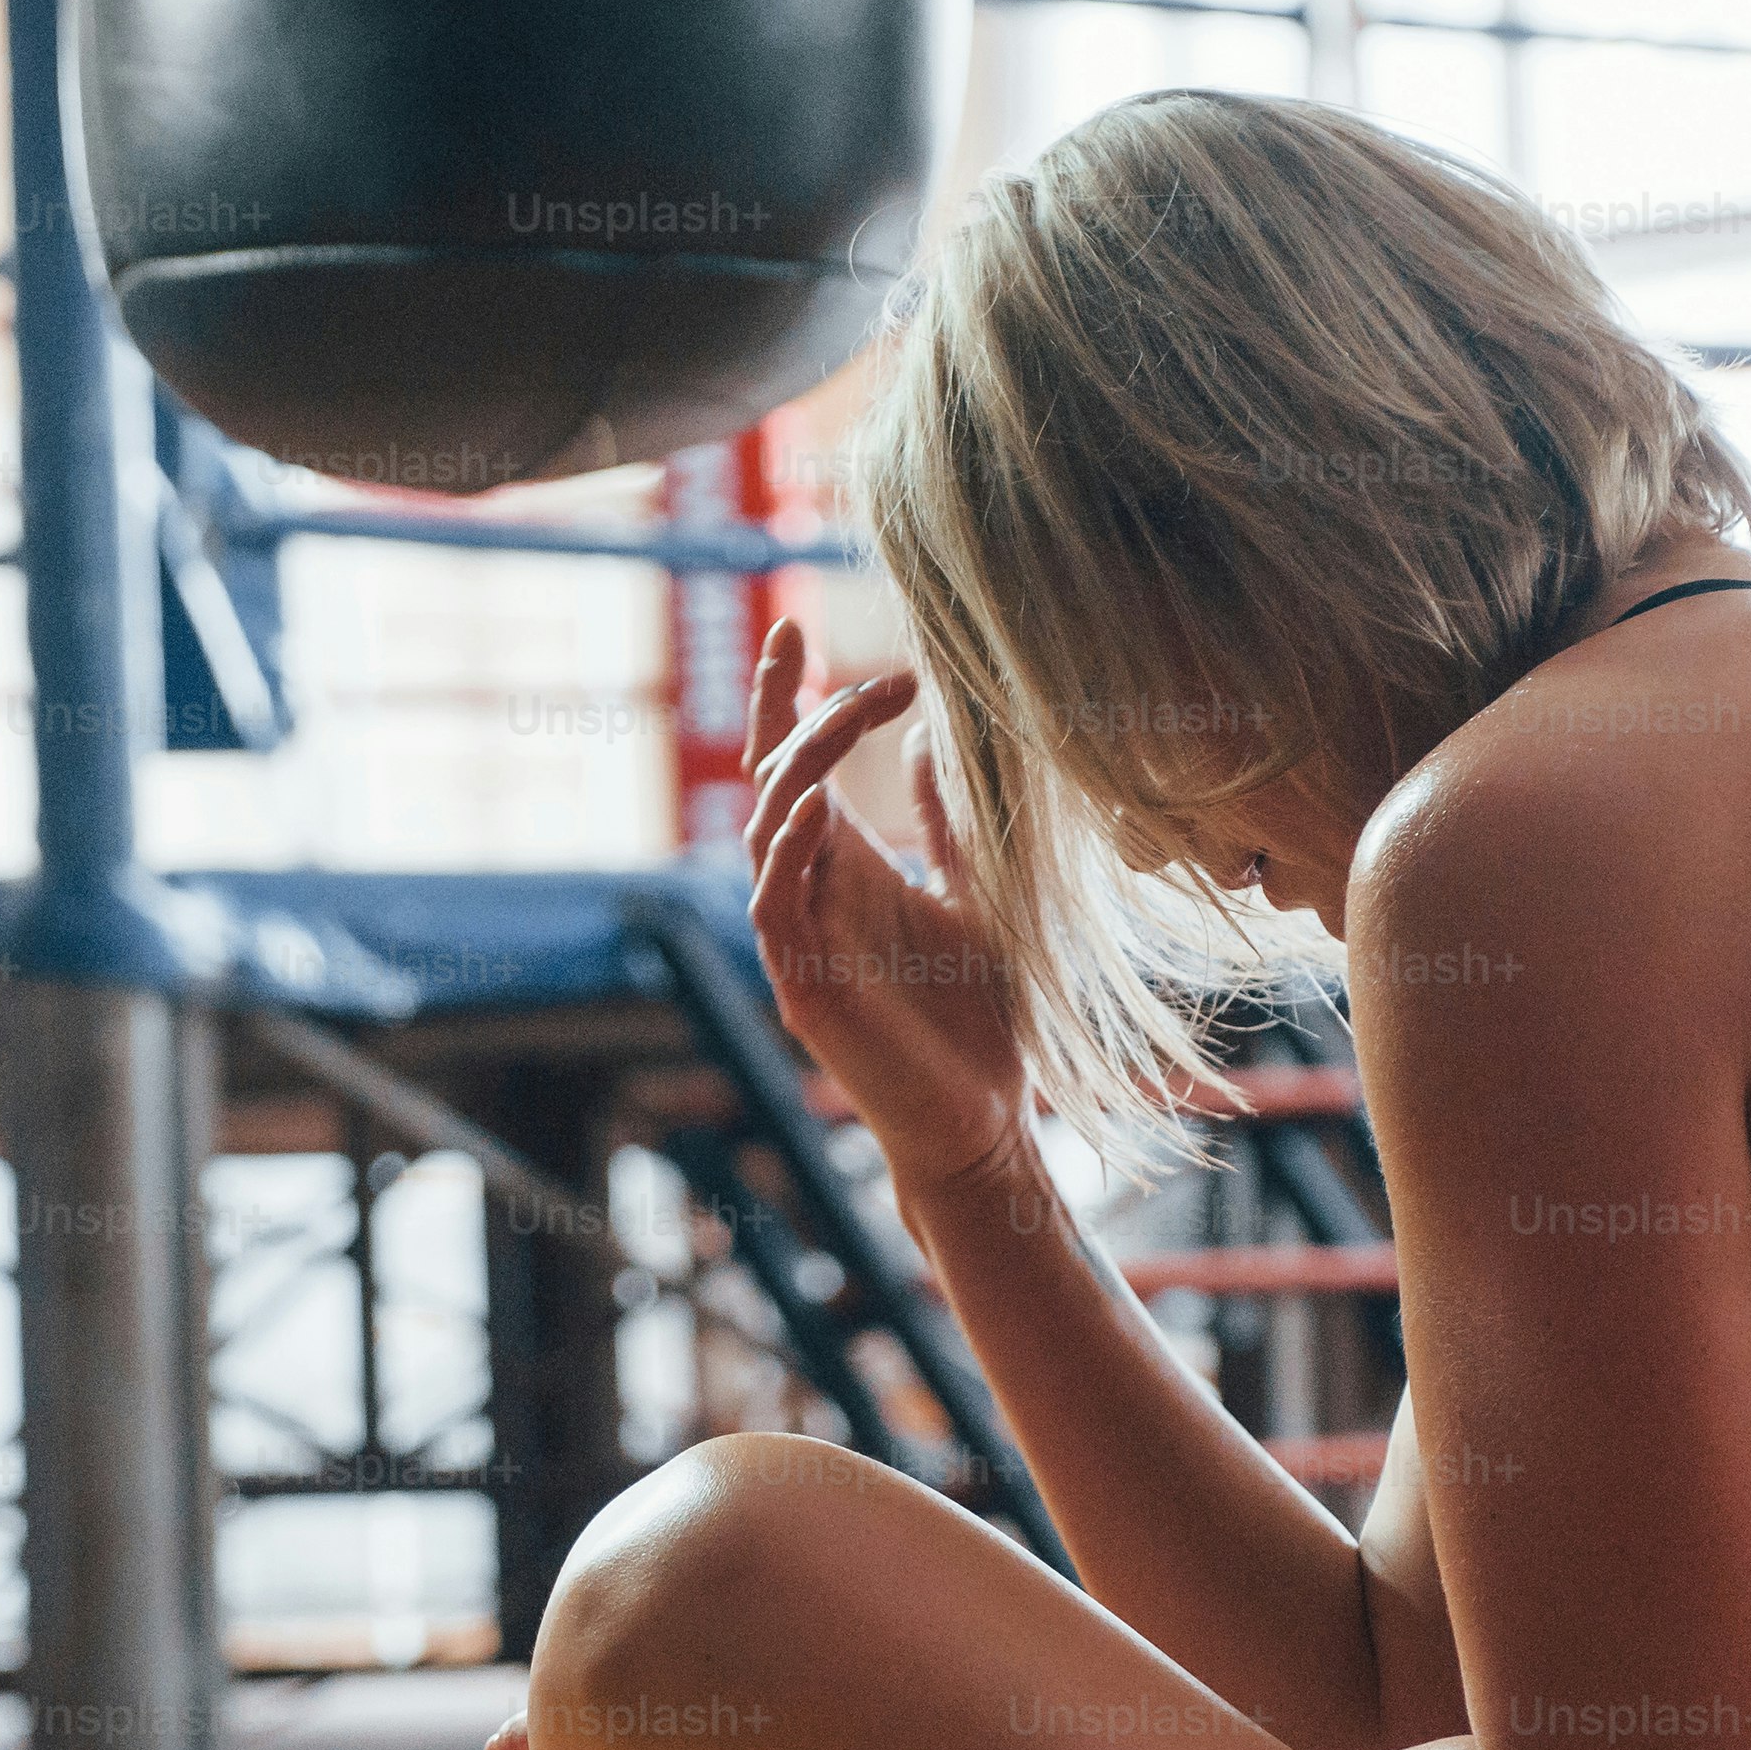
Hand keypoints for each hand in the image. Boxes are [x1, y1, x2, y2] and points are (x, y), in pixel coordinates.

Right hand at [738, 621, 1030, 1191]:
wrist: (983, 1123)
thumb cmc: (978, 1022)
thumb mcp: (977, 898)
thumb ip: (946, 828)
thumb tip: (926, 744)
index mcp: (846, 869)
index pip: (796, 766)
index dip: (787, 698)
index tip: (796, 627)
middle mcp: (811, 895)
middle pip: (772, 782)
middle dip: (788, 713)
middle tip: (827, 653)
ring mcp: (798, 941)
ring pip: (767, 833)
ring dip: (798, 770)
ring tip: (839, 717)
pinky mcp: (804, 988)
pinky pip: (776, 905)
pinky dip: (788, 852)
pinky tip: (816, 806)